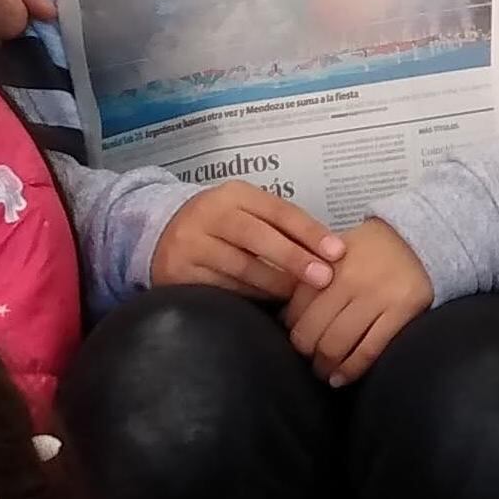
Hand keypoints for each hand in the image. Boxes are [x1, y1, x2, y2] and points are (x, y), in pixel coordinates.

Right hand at [154, 183, 343, 300]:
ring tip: (299, 296)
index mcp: (233, 194)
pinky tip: (268, 303)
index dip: (310, 231)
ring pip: (241, 267)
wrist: (161, 233)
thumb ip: (281, 226)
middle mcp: (208, 214)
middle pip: (257, 236)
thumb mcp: (247, 212)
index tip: (337, 252)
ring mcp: (190, 244)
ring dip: (275, 284)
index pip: (278, 210)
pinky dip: (249, 296)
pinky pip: (222, 288)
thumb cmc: (222, 226)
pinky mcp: (178, 273)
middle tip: (323, 278)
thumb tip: (329, 252)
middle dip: (294, 259)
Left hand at [285, 217, 434, 385]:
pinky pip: (368, 350)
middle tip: (309, 361)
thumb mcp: (332, 253)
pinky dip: (350, 370)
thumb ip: (309, 280)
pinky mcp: (402, 309)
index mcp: (326, 262)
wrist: (417, 239)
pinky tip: (341, 378)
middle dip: (305, 353)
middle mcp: (348, 278)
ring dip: (324, 366)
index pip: (294, 309)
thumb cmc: (369, 252)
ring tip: (324, 372)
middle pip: (311, 331)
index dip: (291, 331)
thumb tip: (285, 320)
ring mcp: (376, 295)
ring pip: (336, 345)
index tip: (297, 340)